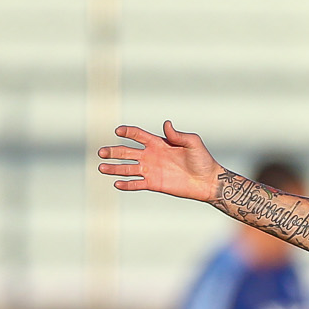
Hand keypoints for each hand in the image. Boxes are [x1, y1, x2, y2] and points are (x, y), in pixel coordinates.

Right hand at [97, 122, 221, 200]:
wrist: (207, 181)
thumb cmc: (202, 159)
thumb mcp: (193, 143)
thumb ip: (178, 135)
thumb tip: (166, 124)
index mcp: (158, 143)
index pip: (138, 135)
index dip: (128, 131)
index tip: (118, 130)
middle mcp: (151, 156)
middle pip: (127, 152)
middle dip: (113, 151)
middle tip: (101, 153)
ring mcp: (151, 170)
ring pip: (128, 168)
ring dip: (114, 168)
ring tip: (102, 167)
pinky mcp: (154, 184)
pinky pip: (137, 184)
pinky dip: (127, 184)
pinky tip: (116, 183)